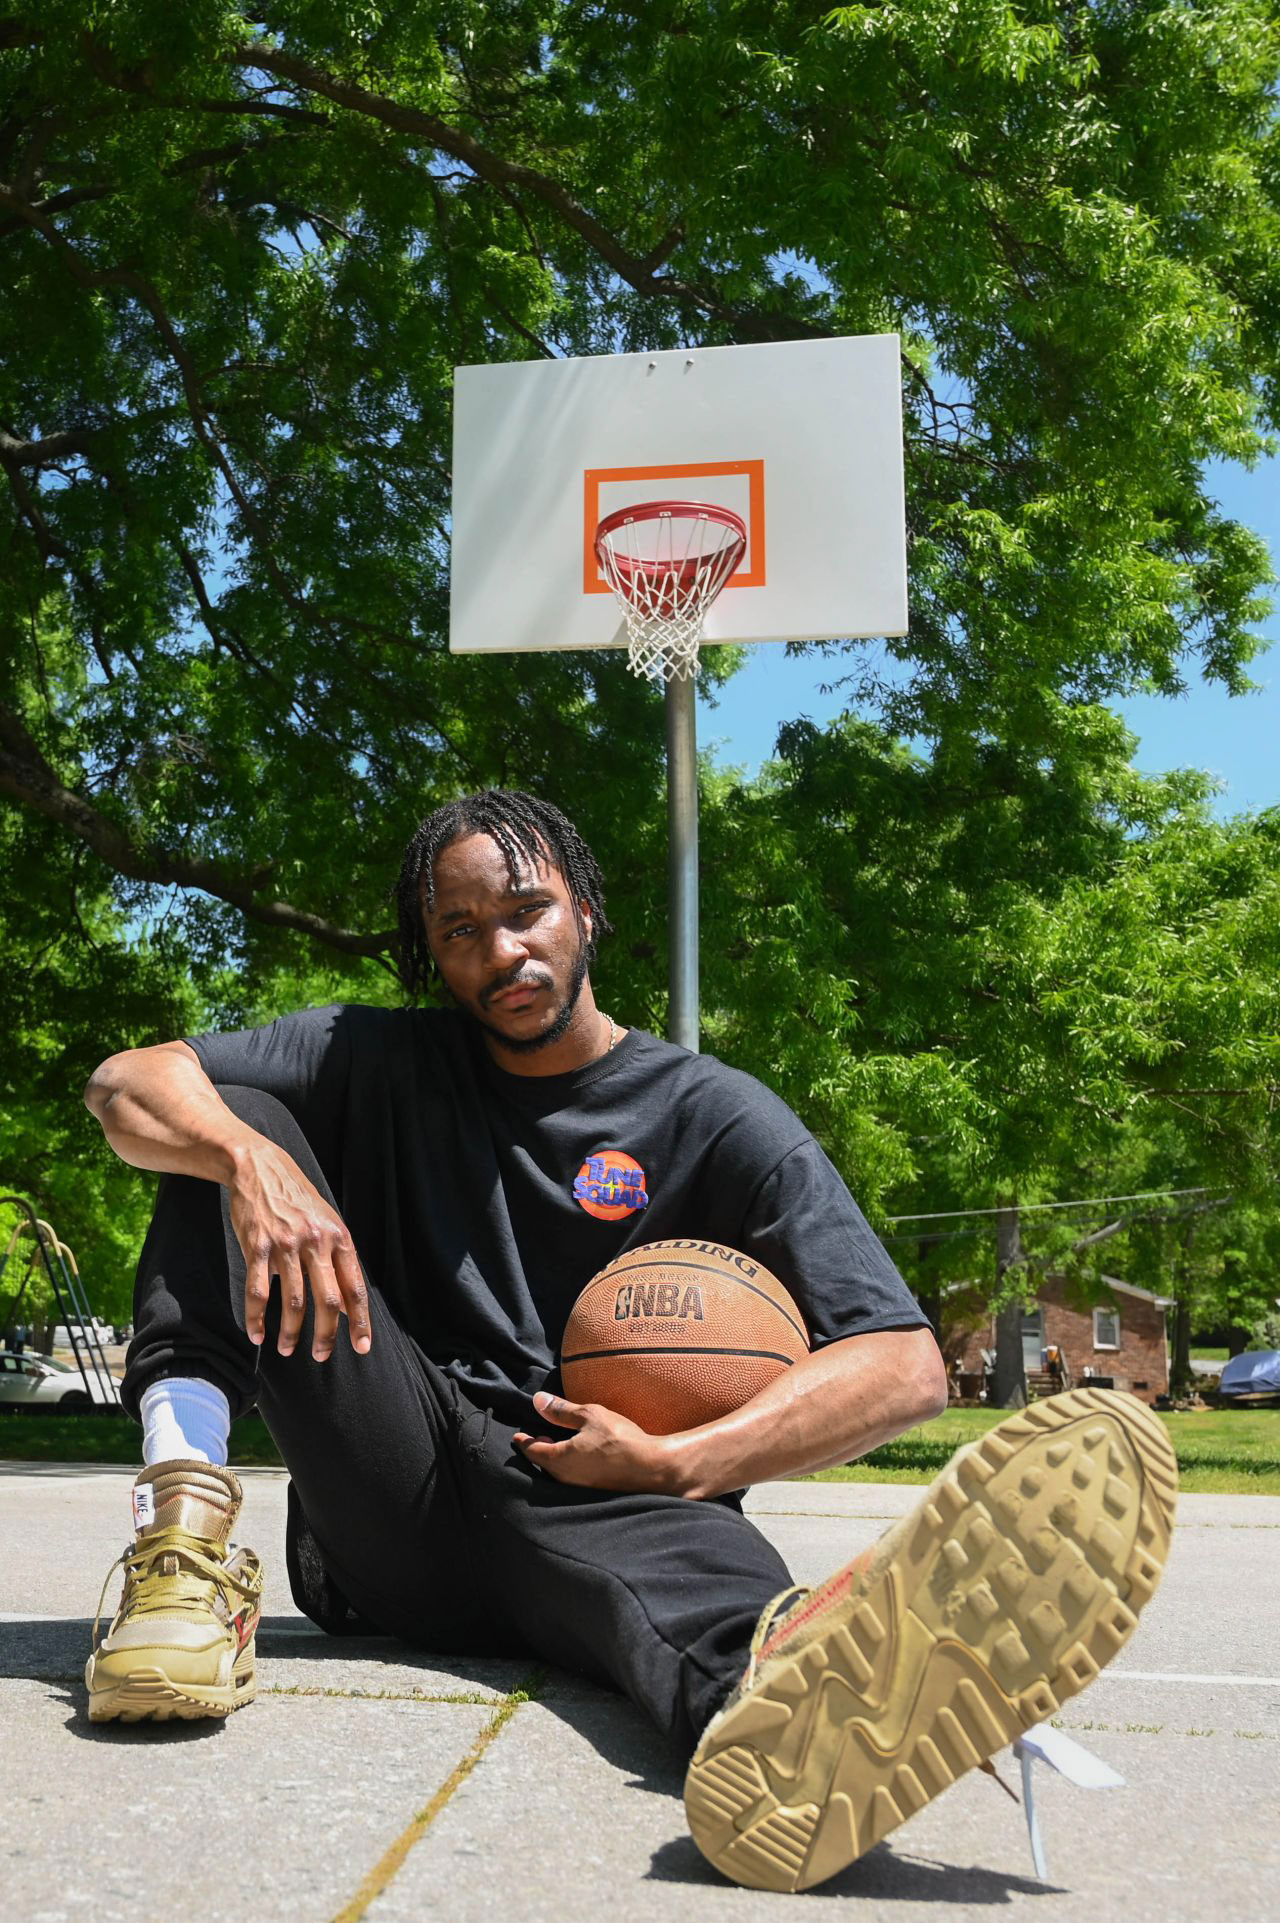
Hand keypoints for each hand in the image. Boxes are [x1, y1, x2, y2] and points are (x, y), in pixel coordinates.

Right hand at [227, 1144, 370, 1360]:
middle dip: (325, 1335)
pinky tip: (258, 1335)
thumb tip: (347, 1302)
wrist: (259, 1167)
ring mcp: (286, 1245)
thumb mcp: (327, 1221)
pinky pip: (258, 1292)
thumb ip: (338, 1258)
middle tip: (320, 1356)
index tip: (361, 1347)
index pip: (355, 1287)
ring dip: (291, 1332)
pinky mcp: (257, 1247)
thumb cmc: (297, 1199)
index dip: (359, 1321)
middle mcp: (316, 1242)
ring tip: (287, 1350)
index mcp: (339, 1238)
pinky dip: (257, 1318)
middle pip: (328, 1301)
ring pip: (294, 1302)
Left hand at [513, 1391, 681, 1493]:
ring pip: (558, 1472)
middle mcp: (565, 1478)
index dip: (523, 1442)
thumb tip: (538, 1401)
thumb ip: (561, 1410)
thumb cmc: (619, 1439)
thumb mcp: (589, 1416)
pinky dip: (569, 1466)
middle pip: (543, 1464)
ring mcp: (579, 1487)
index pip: (532, 1450)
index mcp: (558, 1459)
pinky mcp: (594, 1491)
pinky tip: (580, 1457)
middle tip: (537, 1438)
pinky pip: (573, 1478)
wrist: (650, 1468)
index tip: (516, 1437)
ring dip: (554, 1458)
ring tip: (559, 1444)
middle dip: (539, 1449)